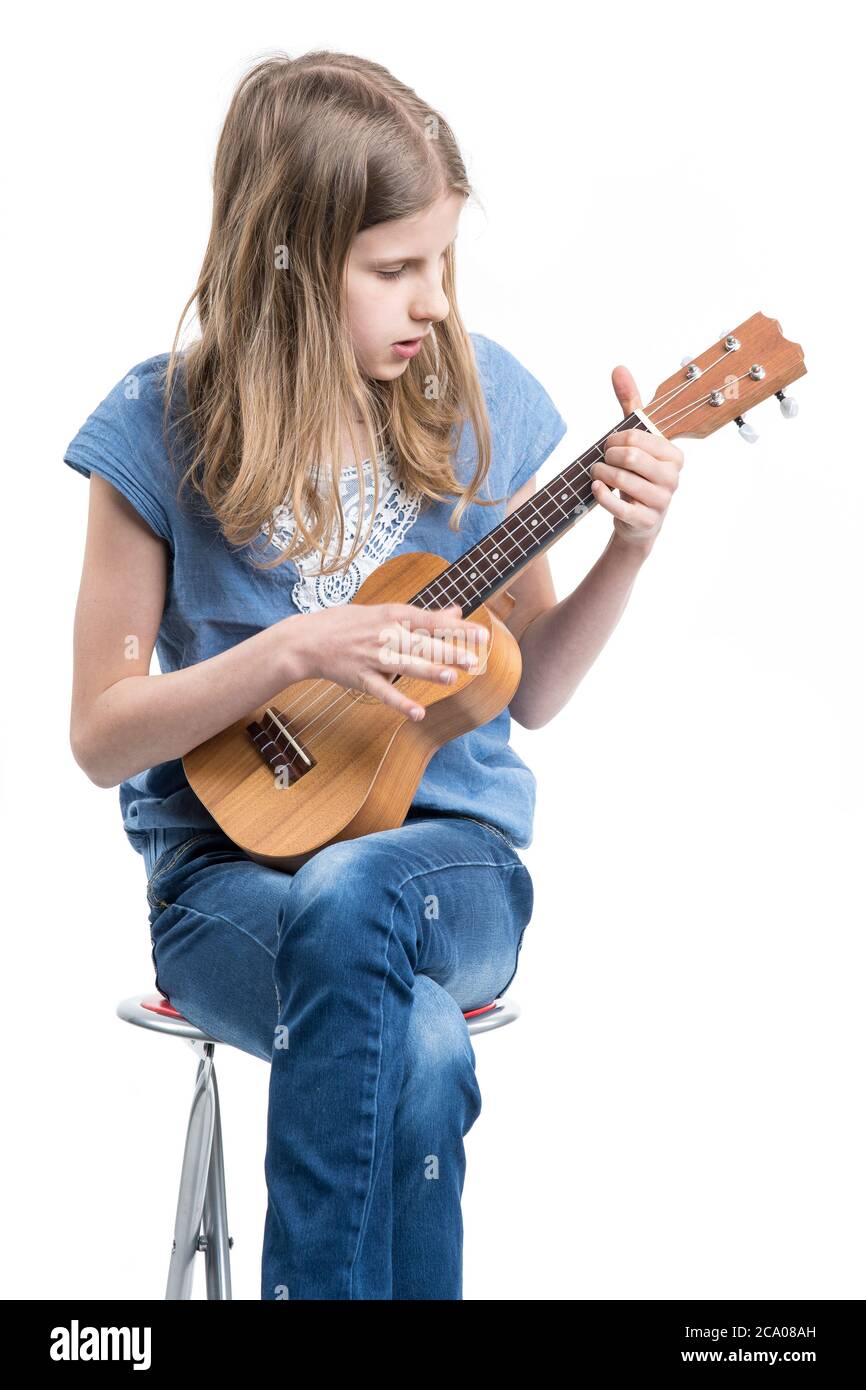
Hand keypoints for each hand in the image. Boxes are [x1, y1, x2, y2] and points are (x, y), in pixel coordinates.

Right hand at [289, 602, 486, 720]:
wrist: (307, 640)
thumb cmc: (348, 623)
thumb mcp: (384, 611)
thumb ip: (422, 615)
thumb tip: (455, 611)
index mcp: (393, 614)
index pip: (431, 621)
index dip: (458, 628)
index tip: (483, 634)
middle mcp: (385, 634)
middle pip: (422, 644)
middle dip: (449, 652)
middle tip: (475, 661)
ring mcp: (372, 657)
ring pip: (405, 665)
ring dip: (428, 671)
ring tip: (452, 677)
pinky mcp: (360, 678)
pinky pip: (383, 692)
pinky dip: (399, 703)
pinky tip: (417, 713)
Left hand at [589, 365, 684, 550]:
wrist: (639, 520)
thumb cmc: (638, 474)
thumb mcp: (637, 439)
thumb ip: (631, 404)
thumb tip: (619, 368)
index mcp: (674, 454)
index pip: (637, 437)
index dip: (615, 439)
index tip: (609, 445)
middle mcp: (673, 477)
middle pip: (629, 457)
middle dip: (607, 457)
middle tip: (602, 460)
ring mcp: (662, 501)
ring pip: (621, 479)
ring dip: (600, 474)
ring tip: (597, 474)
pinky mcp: (646, 521)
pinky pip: (618, 505)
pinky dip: (601, 494)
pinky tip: (596, 488)